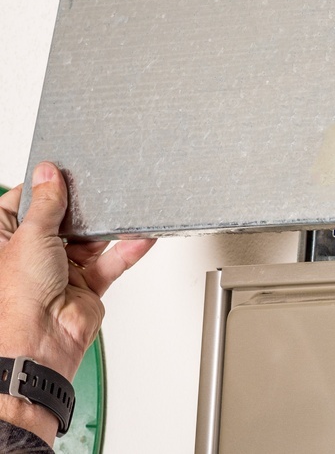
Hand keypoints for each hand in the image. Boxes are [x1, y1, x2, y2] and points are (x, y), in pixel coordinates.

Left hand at [0, 162, 154, 443]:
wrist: (40, 344)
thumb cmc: (15, 300)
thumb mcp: (30, 236)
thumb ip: (46, 204)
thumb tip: (49, 174)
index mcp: (4, 241)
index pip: (23, 203)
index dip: (42, 188)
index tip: (61, 171)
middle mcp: (30, 255)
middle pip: (61, 219)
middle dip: (79, 207)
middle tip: (96, 188)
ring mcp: (60, 270)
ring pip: (89, 240)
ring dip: (106, 228)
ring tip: (122, 209)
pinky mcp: (87, 284)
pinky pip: (111, 262)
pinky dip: (127, 250)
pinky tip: (140, 235)